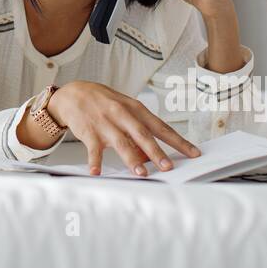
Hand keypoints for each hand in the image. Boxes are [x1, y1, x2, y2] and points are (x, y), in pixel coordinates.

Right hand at [50, 81, 201, 176]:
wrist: (73, 94)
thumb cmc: (102, 101)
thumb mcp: (124, 109)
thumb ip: (138, 130)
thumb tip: (149, 154)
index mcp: (135, 109)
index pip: (161, 127)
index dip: (178, 141)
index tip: (193, 153)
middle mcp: (122, 115)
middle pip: (143, 135)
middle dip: (157, 152)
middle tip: (168, 167)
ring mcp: (105, 123)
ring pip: (121, 143)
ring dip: (132, 159)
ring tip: (142, 173)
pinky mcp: (89, 132)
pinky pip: (93, 149)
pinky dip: (95, 162)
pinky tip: (97, 172)